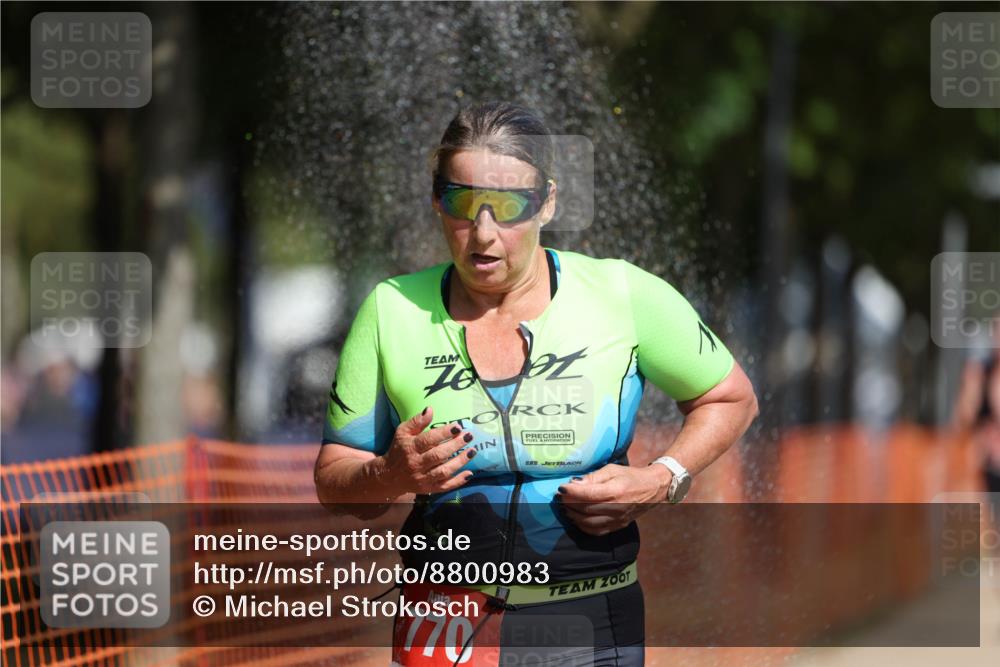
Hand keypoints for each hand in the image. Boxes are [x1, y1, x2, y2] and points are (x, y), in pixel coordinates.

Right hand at [368, 406, 475, 495]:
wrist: (390, 475)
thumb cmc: (400, 449)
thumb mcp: (403, 432)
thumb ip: (417, 421)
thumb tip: (430, 409)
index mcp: (410, 448)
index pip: (428, 440)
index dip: (443, 433)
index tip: (457, 426)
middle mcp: (416, 464)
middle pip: (438, 455)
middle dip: (455, 445)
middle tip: (469, 436)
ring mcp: (423, 478)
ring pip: (443, 471)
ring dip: (460, 462)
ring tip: (472, 451)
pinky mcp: (428, 488)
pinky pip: (445, 486)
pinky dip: (458, 481)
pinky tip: (470, 473)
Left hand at [556, 463, 671, 535]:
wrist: (653, 489)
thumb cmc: (631, 476)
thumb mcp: (612, 470)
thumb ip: (593, 477)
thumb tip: (574, 483)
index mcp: (615, 491)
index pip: (587, 494)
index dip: (571, 492)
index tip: (561, 488)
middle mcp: (616, 507)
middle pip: (585, 509)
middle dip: (569, 504)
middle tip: (560, 497)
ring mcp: (617, 519)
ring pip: (588, 523)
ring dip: (573, 516)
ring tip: (566, 508)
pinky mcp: (618, 526)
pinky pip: (596, 531)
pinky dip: (583, 526)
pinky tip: (577, 518)